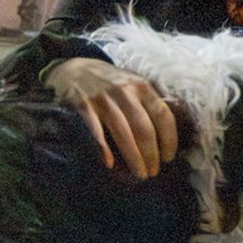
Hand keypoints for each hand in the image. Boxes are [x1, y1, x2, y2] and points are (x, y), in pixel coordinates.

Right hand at [44, 56, 177, 178]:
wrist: (74, 69)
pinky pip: (96, 130)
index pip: (163, 116)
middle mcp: (125, 92)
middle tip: (153, 173)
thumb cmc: (110, 83)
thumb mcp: (133, 84)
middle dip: (151, 155)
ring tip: (139, 174)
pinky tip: (109, 163)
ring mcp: (103, 99)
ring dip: (134, 157)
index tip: (168, 158)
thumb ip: (149, 102)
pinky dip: (103, 148)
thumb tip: (169, 132)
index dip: (169, 140)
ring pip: (123, 133)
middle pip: (144, 129)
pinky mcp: (83, 105)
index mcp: (142, 87)